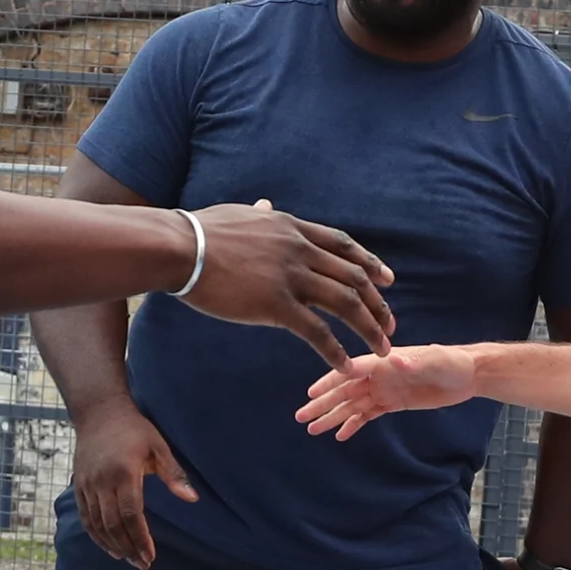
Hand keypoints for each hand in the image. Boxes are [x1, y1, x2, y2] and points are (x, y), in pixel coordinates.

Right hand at [72, 396, 194, 569]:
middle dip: (128, 548)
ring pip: (97, 524)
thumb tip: (192, 499)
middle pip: (113, 524)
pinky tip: (108, 545)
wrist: (99, 412)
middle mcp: (102, 482)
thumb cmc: (134, 429)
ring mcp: (87, 485)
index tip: (150, 556)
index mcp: (124, 473)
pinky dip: (96, 535)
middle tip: (142, 564)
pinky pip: (85, 517)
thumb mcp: (158, 446)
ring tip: (127, 559)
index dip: (141, 539)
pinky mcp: (79, 485)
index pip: (132, 515)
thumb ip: (174, 473)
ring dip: (112, 545)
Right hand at [182, 202, 395, 370]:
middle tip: (390, 323)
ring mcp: (291, 277)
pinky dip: (337, 351)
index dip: (369, 263)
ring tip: (382, 349)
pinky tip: (347, 365)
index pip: (343, 245)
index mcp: (292, 229)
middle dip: (377, 303)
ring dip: (370, 329)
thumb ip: (259, 213)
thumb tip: (265, 203)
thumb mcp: (240, 214)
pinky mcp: (276, 305)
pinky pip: (318, 332)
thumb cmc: (200, 232)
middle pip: (353, 277)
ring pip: (346, 304)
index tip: (387, 279)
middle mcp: (300, 250)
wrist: (180, 247)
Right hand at [297, 344, 480, 440]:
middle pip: (344, 390)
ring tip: (312, 429)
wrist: (468, 374)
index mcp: (383, 361)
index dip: (331, 381)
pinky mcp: (392, 403)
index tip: (311, 392)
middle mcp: (378, 375)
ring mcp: (383, 389)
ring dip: (332, 416)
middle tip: (302, 417)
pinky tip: (339, 434)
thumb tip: (395, 361)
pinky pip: (367, 415)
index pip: (351, 371)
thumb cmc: (451, 362)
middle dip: (323, 403)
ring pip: (351, 405)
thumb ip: (414, 361)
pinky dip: (352, 424)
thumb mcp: (434, 360)